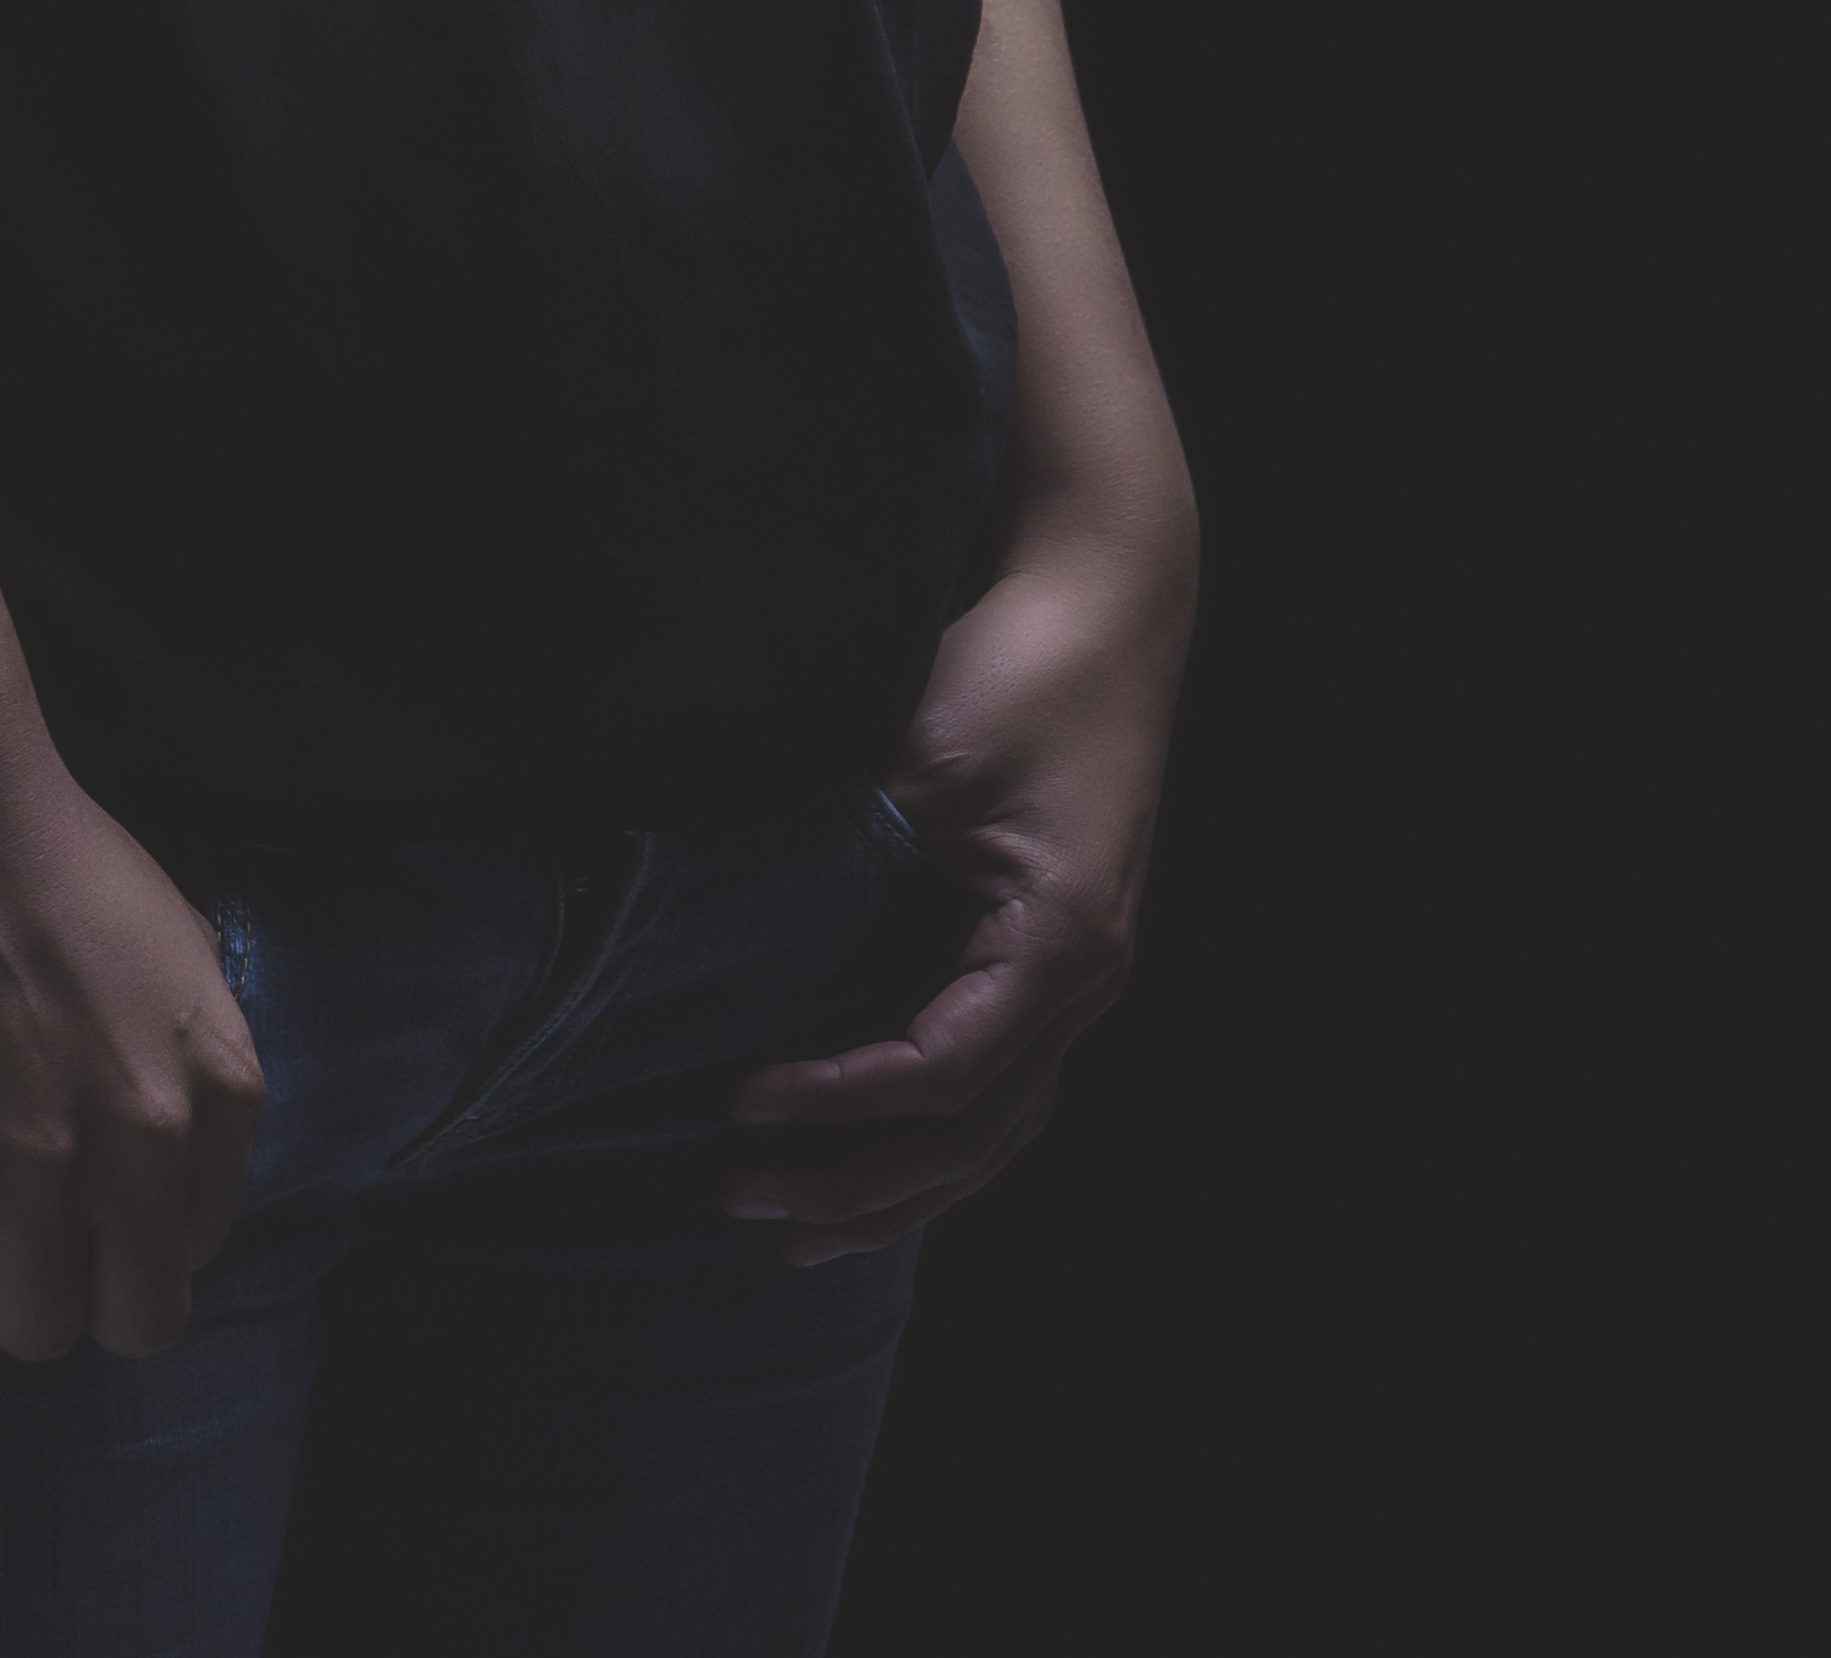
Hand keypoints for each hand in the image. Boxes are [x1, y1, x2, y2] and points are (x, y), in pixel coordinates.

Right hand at [0, 733, 269, 1361]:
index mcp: (220, 1088)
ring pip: (30, 1328)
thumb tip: (165, 1165)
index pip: (194, 1251)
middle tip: (25, 1229)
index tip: (84, 1197)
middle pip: (132, 1324)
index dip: (130, 1233)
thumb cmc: (45, 853)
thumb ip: (184, 1065)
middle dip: (80, 1289)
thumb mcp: (173, 953)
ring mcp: (38, 1172)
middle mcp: (145, 1146)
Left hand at [719, 527, 1191, 1264]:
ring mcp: (1076, 974)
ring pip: (991, 1130)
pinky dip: (926, 1133)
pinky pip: (993, 1079)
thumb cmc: (1019, 670)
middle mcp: (1082, 984)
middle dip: (858, 1186)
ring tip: (797, 1231)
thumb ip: (843, 850)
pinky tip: (864, 1158)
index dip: (835, 1101)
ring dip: (895, 1186)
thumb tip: (726, 921)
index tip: (735, 1101)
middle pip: (971, 1137)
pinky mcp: (1050, 947)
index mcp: (1059, 948)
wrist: (1105, 598)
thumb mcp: (923, 757)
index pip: (938, 1073)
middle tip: (739, 1201)